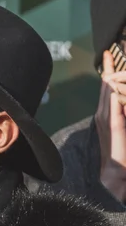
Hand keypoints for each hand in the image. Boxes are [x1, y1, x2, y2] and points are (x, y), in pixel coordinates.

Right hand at [95, 50, 125, 201]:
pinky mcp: (114, 125)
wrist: (115, 173)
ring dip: (110, 76)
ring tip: (112, 60)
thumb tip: (123, 100)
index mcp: (105, 116)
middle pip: (105, 86)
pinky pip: (113, 105)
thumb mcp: (123, 130)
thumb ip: (123, 115)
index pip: (106, 89)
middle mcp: (102, 115)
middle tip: (110, 52)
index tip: (109, 56)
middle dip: (108, 68)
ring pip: (107, 92)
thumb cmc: (121, 154)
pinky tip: (112, 83)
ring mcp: (106, 119)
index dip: (108, 72)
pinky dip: (112, 93)